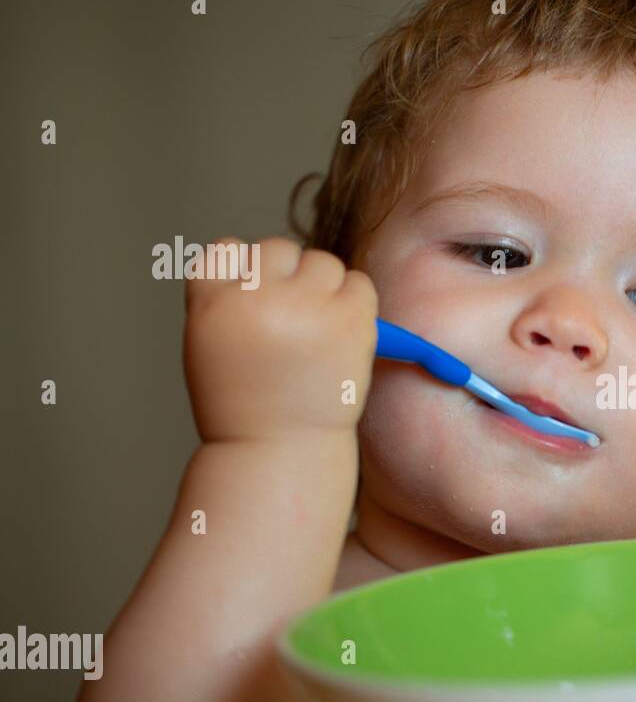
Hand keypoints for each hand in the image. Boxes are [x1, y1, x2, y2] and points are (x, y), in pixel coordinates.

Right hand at [183, 237, 377, 441]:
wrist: (278, 452)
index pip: (226, 250)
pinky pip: (359, 283)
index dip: (243, 272)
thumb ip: (228, 297)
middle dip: (288, 279)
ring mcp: (305, 308)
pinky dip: (356, 303)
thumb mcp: (209, 345)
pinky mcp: (349, 321)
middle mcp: (256, 298)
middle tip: (291, 325)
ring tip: (317, 334)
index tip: (251, 305)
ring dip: (325, 289)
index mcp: (211, 303)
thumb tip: (267, 259)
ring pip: (323, 263)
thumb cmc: (244, 404)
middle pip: (279, 249)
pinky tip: (342, 335)